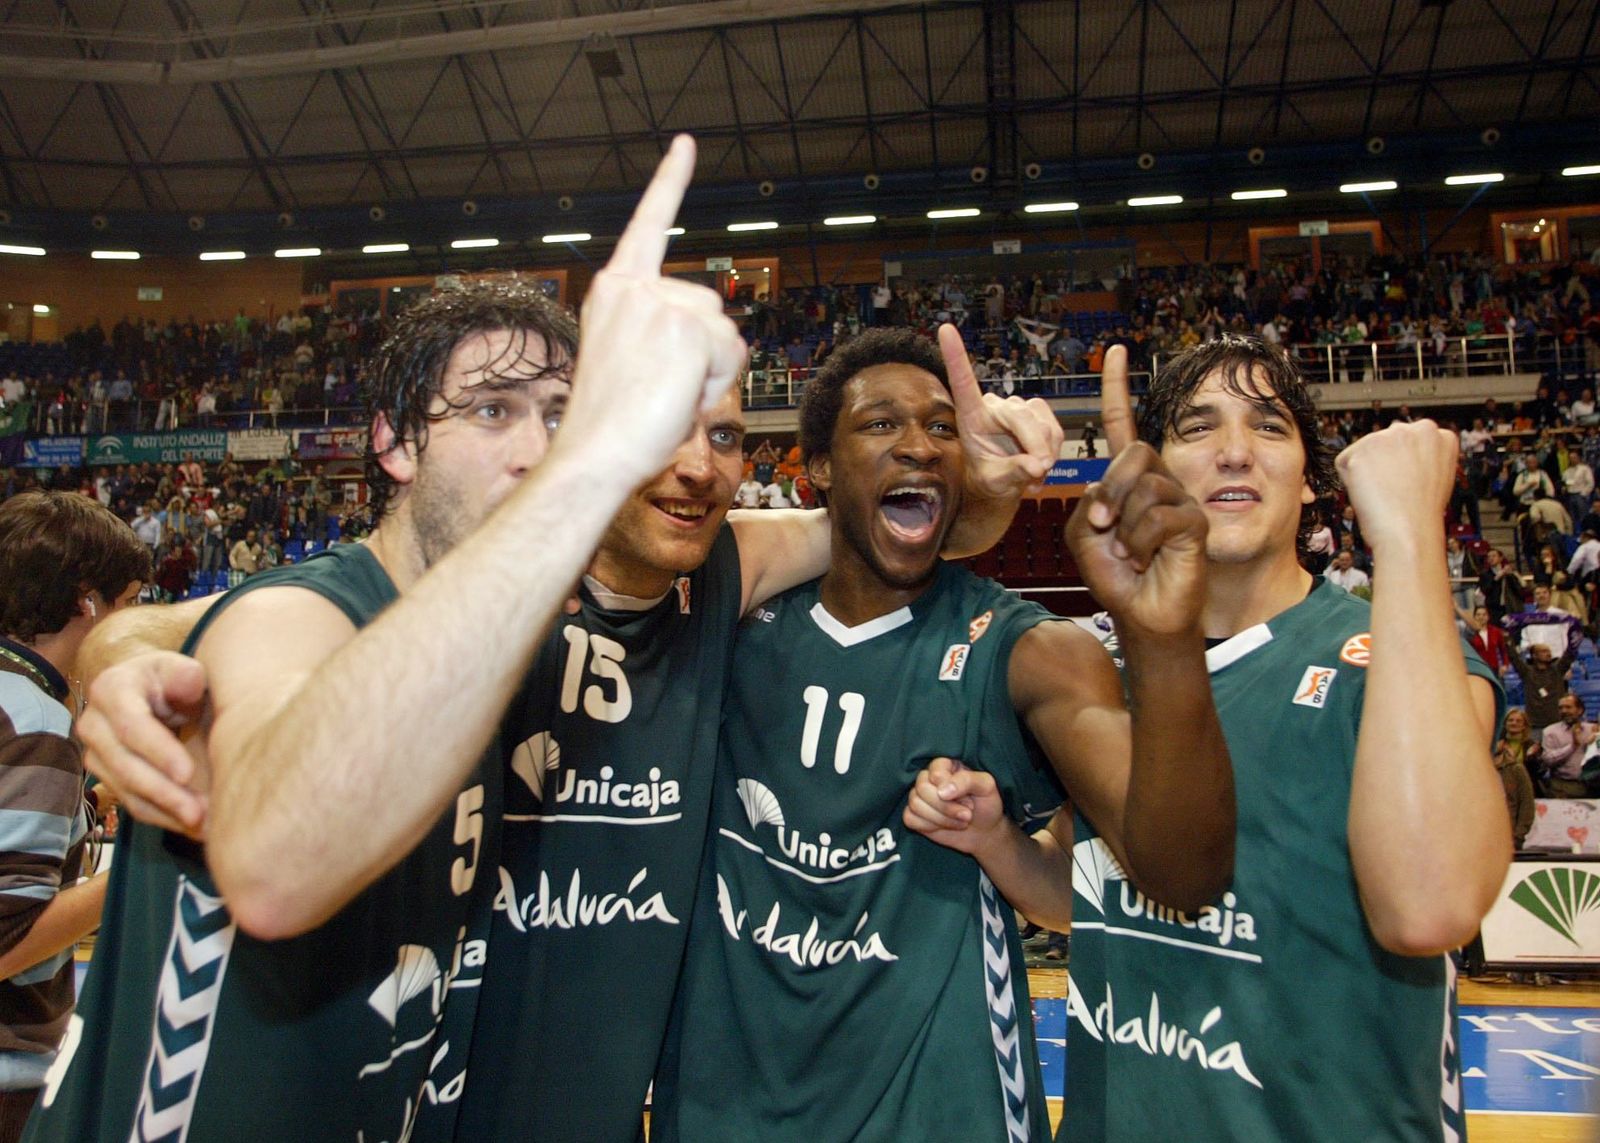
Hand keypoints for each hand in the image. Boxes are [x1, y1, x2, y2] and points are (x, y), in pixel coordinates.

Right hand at [78, 651, 210, 838]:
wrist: (151, 689)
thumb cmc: (173, 678)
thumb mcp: (181, 667)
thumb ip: (186, 674)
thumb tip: (189, 683)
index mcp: (111, 689)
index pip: (131, 725)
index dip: (158, 751)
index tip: (188, 773)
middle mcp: (94, 724)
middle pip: (125, 765)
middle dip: (164, 792)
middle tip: (200, 813)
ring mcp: (96, 754)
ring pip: (127, 791)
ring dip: (165, 811)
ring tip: (202, 824)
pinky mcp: (107, 777)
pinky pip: (133, 803)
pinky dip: (163, 817)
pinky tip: (192, 828)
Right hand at [559, 135, 747, 488]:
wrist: (595, 453)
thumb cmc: (612, 423)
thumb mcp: (630, 358)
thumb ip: (660, 330)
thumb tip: (707, 336)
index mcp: (614, 290)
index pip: (648, 224)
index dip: (670, 183)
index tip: (686, 144)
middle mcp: (634, 288)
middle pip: (710, 307)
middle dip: (705, 354)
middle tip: (661, 389)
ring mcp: (661, 303)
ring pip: (725, 332)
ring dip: (711, 372)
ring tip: (666, 396)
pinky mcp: (687, 327)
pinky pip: (732, 354)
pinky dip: (717, 383)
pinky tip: (679, 397)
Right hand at [903, 757, 1004, 857]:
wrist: (985, 831)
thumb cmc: (986, 804)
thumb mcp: (986, 786)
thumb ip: (966, 780)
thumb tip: (941, 791)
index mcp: (946, 765)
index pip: (935, 772)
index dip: (950, 789)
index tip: (969, 800)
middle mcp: (929, 777)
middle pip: (922, 788)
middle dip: (946, 807)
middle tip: (967, 815)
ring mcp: (920, 796)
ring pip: (915, 804)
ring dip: (941, 818)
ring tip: (960, 821)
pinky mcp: (915, 814)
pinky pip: (909, 818)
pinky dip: (928, 826)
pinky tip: (944, 826)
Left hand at [939, 324, 1063, 499]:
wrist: (1004, 482)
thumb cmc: (989, 479)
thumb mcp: (995, 482)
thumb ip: (1013, 472)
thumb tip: (1037, 465)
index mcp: (971, 416)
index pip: (962, 382)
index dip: (955, 356)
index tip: (944, 329)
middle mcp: (993, 405)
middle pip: (1021, 417)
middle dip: (1035, 447)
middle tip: (1038, 472)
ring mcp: (1017, 406)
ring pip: (1043, 426)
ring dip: (1044, 453)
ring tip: (1031, 474)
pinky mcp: (1037, 411)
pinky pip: (1055, 430)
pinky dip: (1053, 450)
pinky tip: (1040, 464)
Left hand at [1064, 345, 1207, 635]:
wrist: (1140, 613)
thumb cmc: (1115, 575)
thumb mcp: (1085, 535)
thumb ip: (1089, 503)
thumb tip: (1108, 491)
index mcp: (1128, 479)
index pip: (1123, 426)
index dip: (1117, 389)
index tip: (1116, 352)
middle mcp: (1158, 481)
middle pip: (1134, 452)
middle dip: (1112, 489)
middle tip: (1105, 526)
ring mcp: (1180, 499)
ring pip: (1145, 487)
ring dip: (1126, 527)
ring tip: (1131, 552)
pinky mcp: (1195, 522)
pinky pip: (1160, 515)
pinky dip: (1141, 542)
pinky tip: (1144, 559)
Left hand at [1337, 420, 1457, 552]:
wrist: (1411, 534)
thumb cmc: (1420, 515)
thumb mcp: (1435, 476)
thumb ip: (1420, 456)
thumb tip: (1397, 452)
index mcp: (1439, 435)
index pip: (1406, 443)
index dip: (1403, 467)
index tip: (1410, 484)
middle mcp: (1417, 428)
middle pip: (1384, 443)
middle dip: (1383, 464)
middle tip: (1396, 491)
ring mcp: (1389, 436)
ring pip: (1363, 452)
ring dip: (1366, 472)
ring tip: (1385, 493)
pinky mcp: (1362, 448)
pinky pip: (1344, 463)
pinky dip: (1349, 480)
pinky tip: (1370, 493)